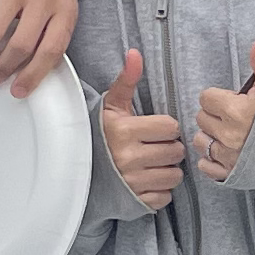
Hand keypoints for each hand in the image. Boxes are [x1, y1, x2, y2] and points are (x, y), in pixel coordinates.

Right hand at [100, 47, 184, 207]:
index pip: (171, 127)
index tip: (153, 129)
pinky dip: (161, 189)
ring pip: (175, 174)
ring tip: (152, 162)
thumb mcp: (112, 105)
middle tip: (154, 146)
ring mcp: (133, 182)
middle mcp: (129, 158)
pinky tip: (148, 179)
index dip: (165, 127)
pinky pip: (166, 196)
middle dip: (169, 147)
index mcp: (125, 131)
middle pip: (176, 151)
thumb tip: (135, 53)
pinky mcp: (136, 201)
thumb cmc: (101, 133)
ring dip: (168, 168)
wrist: (78, 168)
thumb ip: (127, 79)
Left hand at [196, 36, 254, 181]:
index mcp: (237, 111)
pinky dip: (212, 159)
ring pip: (200, 141)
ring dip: (212, 136)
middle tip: (237, 117)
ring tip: (231, 133)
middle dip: (216, 115)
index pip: (206, 98)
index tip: (236, 102)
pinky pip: (204, 165)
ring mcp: (229, 158)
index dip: (220, 97)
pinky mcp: (229, 175)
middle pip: (201, 118)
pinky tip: (228, 151)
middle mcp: (229, 136)